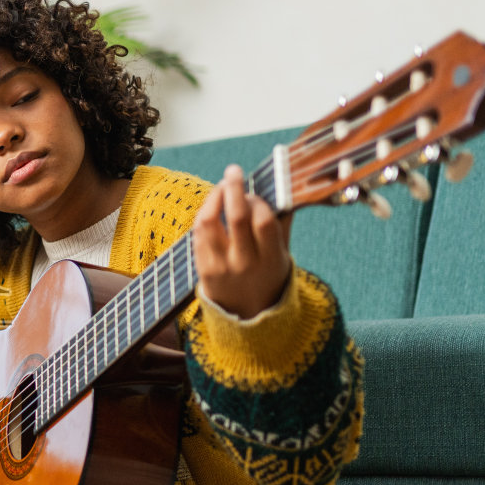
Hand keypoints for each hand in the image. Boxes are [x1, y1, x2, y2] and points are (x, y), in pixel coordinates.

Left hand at [193, 164, 292, 320]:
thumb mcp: (283, 255)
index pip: (263, 222)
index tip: (255, 193)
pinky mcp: (203, 269)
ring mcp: (221, 267)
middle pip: (236, 217)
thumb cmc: (268, 275)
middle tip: (233, 170)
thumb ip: (282, 224)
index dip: (257, 201)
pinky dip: (204, 215)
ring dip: (214, 199)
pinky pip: (198, 235)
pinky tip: (212, 207)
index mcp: (271, 260)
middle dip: (234, 188)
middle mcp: (245, 264)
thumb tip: (286, 189)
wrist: (247, 314)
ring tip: (221, 187)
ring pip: (210, 223)